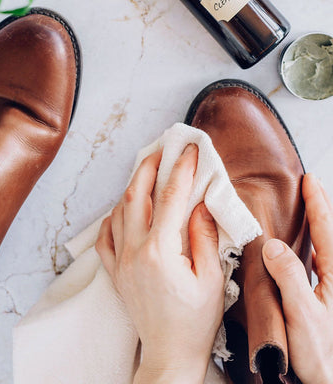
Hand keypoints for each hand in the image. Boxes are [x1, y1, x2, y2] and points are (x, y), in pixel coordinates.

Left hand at [95, 144, 224, 383]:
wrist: (169, 352)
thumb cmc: (195, 321)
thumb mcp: (211, 279)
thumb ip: (204, 237)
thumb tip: (200, 204)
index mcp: (160, 251)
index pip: (170, 198)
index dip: (181, 169)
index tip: (189, 150)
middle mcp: (134, 251)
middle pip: (135, 196)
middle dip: (147, 167)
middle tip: (160, 150)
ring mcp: (120, 261)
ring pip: (117, 212)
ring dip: (131, 189)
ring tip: (145, 175)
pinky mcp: (114, 272)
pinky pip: (104, 237)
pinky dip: (111, 218)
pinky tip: (121, 211)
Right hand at [262, 174, 332, 383]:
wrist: (328, 380)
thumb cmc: (320, 354)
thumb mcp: (302, 314)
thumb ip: (289, 278)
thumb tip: (273, 244)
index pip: (327, 231)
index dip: (318, 204)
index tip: (309, 181)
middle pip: (328, 234)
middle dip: (320, 207)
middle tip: (310, 185)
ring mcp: (330, 287)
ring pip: (323, 246)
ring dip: (316, 224)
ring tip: (307, 206)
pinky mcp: (323, 297)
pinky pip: (316, 262)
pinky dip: (310, 245)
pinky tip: (303, 246)